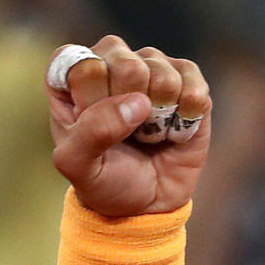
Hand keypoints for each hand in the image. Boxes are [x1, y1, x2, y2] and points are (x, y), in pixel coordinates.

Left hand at [49, 36, 210, 217]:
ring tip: (148, 131)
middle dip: (127, 108)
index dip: (92, 99)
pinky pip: (194, 84)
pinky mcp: (186, 78)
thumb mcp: (77, 165)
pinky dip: (186, 116)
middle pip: (126, 64)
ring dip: (159, 115)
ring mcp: (151, 65)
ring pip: (162, 73)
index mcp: (70, 75)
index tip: (92, 123)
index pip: (82, 64)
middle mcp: (111, 61)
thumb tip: (138, 103)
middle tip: (125, 131)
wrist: (145, 204)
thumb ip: (91, 133)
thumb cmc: (102, 178)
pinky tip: (174, 128)